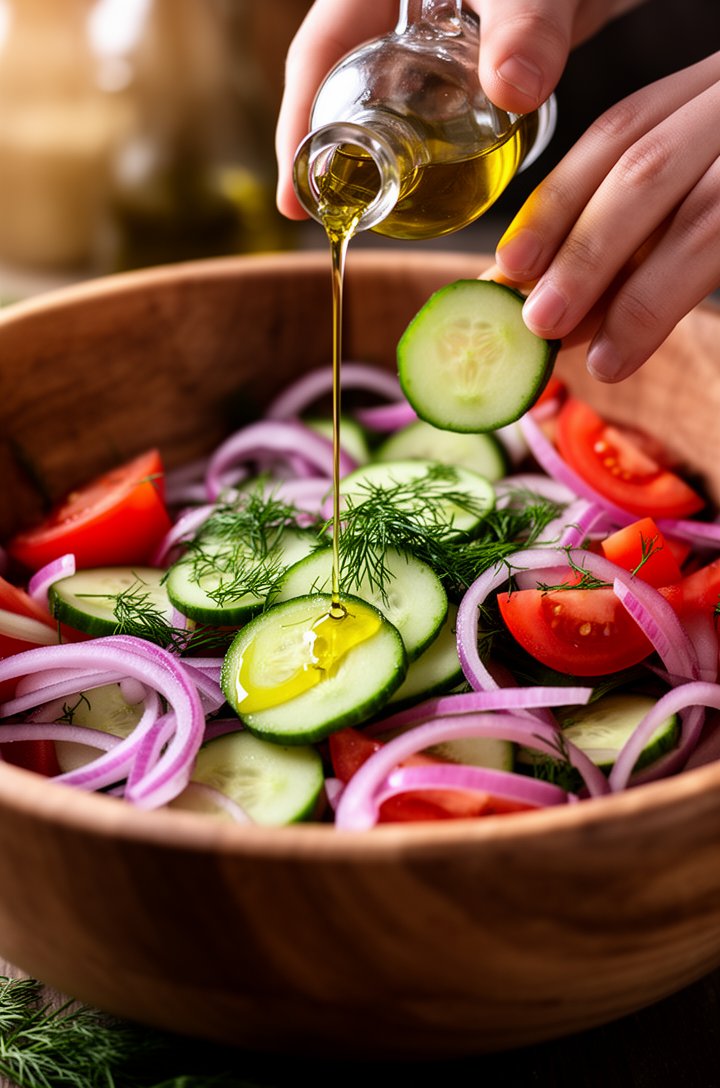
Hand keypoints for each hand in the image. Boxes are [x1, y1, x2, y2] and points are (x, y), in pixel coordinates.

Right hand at [275, 0, 643, 218]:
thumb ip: (525, 24)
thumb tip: (513, 92)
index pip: (318, 54)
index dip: (298, 128)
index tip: (295, 200)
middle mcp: (402, 8)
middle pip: (350, 87)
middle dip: (342, 154)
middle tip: (338, 221)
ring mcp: (444, 28)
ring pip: (400, 100)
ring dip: (393, 156)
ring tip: (388, 214)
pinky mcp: (487, 45)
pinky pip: (451, 102)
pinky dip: (446, 142)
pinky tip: (450, 180)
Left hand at [495, 51, 719, 381]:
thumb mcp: (702, 184)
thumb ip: (646, 228)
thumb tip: (562, 306)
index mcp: (714, 88)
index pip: (622, 129)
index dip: (560, 199)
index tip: (511, 263)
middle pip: (648, 166)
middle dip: (585, 248)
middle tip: (540, 321)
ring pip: (706, 213)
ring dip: (642, 293)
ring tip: (600, 358)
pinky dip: (693, 292)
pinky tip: (661, 339)